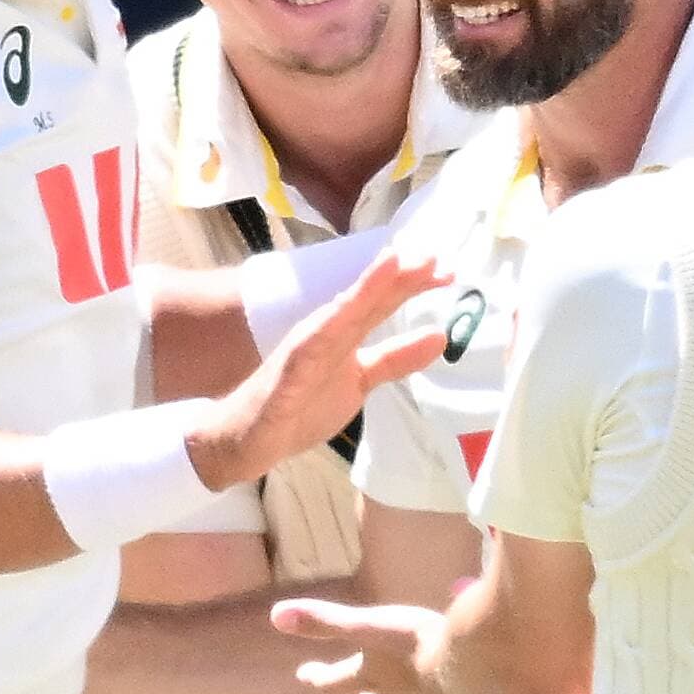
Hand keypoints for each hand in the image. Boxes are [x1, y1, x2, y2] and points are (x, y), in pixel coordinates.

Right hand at [188, 249, 447, 488]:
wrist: (245, 440)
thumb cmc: (299, 405)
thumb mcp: (359, 381)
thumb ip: (394, 359)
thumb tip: (438, 336)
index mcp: (340, 334)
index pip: (379, 303)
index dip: (411, 284)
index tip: (447, 269)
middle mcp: (322, 334)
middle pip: (363, 301)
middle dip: (395, 277)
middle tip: (432, 254)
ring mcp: (301, 353)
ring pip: (336, 316)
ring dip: (363, 290)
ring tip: (391, 263)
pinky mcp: (284, 379)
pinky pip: (304, 355)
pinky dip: (323, 334)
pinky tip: (340, 317)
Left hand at [271, 594, 451, 693]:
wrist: (473, 669)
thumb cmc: (415, 643)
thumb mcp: (367, 626)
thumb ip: (325, 620)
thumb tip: (274, 616)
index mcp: (369, 678)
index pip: (334, 681)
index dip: (317, 677)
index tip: (303, 674)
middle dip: (348, 689)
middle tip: (336, 687)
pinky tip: (432, 689)